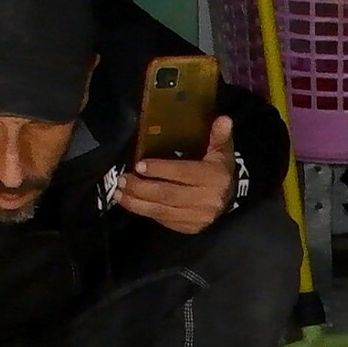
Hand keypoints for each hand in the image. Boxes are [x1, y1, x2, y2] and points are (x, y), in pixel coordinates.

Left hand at [116, 116, 236, 234]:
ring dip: (135, 201)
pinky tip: (129, 202)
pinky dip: (143, 211)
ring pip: (161, 210)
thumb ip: (219, 136)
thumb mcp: (222, 152)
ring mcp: (197, 217)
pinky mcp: (188, 227)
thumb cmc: (219, 172)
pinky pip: (162, 220)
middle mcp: (206, 199)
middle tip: (121, 178)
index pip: (184, 173)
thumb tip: (223, 119)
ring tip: (118, 191)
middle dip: (140, 187)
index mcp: (214, 178)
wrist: (229, 202)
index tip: (139, 165)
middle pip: (167, 194)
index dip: (160, 169)